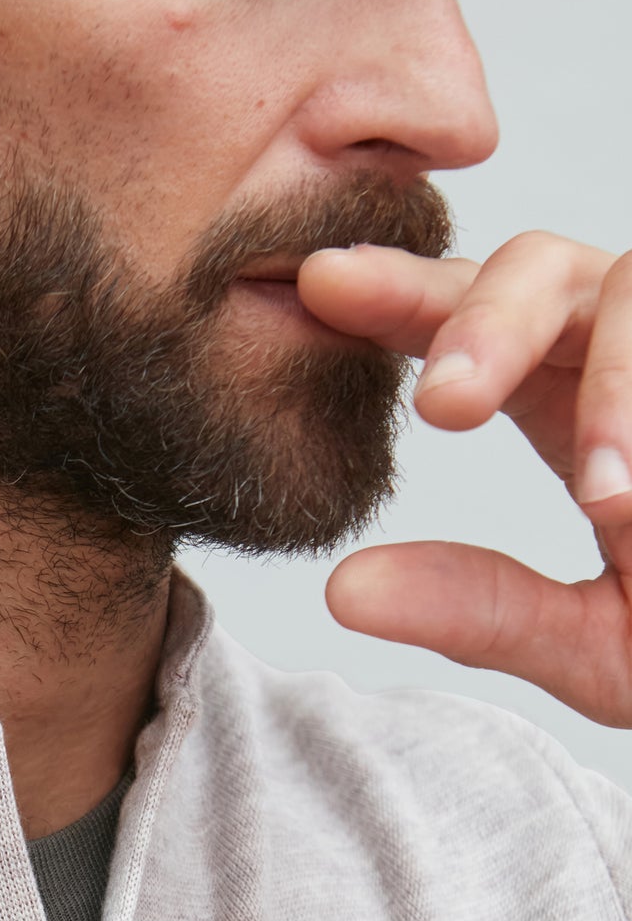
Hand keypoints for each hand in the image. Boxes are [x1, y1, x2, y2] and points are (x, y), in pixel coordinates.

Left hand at [297, 234, 631, 726]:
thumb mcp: (599, 651)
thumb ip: (483, 613)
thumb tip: (338, 591)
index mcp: (568, 402)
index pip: (465, 325)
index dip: (398, 296)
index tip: (319, 287)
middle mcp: (631, 352)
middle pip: (542, 270)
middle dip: (487, 321)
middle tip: (443, 408)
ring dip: (620, 382)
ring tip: (608, 493)